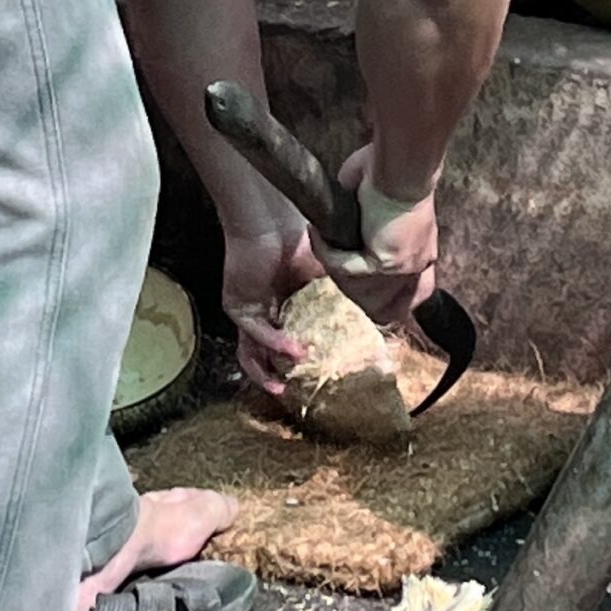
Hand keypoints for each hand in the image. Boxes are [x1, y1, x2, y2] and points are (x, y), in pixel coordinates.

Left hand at [223, 221, 324, 397]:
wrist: (268, 218)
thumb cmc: (296, 238)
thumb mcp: (324, 275)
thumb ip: (339, 296)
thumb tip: (372, 314)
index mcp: (282, 306)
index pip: (287, 342)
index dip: (300, 361)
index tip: (320, 373)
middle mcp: (263, 313)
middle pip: (264, 355)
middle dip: (278, 376)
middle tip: (297, 393)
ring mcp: (248, 311)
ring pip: (251, 354)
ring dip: (267, 373)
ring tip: (284, 388)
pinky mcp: (238, 307)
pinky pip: (256, 335)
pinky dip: (275, 345)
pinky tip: (294, 351)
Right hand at [321, 141, 439, 333]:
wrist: (403, 167)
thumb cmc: (395, 170)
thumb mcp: (380, 199)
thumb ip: (364, 216)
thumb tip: (344, 213)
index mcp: (420, 250)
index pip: (405, 293)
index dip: (376, 293)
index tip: (353, 280)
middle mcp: (416, 265)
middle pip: (378, 299)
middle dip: (346, 282)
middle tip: (327, 250)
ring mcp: (403, 268)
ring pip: (355, 284)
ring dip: (332, 264)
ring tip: (319, 238)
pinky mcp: (384, 264)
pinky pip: (345, 267)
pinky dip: (326, 251)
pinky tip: (317, 232)